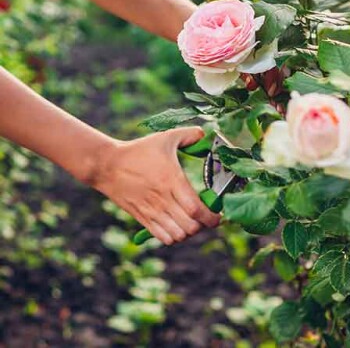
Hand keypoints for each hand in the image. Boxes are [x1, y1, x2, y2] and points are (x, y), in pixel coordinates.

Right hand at [91, 127, 220, 244]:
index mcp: (172, 180)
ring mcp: (152, 211)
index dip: (211, 216)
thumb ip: (189, 134)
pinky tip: (177, 225)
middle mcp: (163, 200)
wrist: (108, 165)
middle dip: (204, 224)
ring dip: (190, 232)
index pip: (196, 209)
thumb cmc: (139, 151)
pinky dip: (174, 237)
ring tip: (192, 221)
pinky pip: (163, 238)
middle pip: (191, 226)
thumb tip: (204, 134)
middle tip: (208, 216)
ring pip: (179, 235)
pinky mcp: (142, 218)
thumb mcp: (166, 137)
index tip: (218, 215)